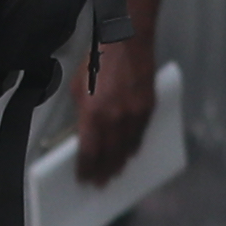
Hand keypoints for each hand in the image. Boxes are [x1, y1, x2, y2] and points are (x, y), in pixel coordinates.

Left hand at [73, 31, 156, 180]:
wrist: (126, 42)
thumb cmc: (97, 61)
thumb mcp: (77, 88)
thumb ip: (81, 113)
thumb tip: (83, 130)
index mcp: (93, 114)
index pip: (89, 152)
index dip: (86, 169)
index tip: (83, 179)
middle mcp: (115, 119)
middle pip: (110, 155)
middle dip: (104, 171)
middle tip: (100, 184)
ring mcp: (134, 115)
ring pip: (127, 148)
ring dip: (120, 163)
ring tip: (114, 173)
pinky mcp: (148, 108)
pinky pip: (140, 135)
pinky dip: (134, 146)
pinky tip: (129, 153)